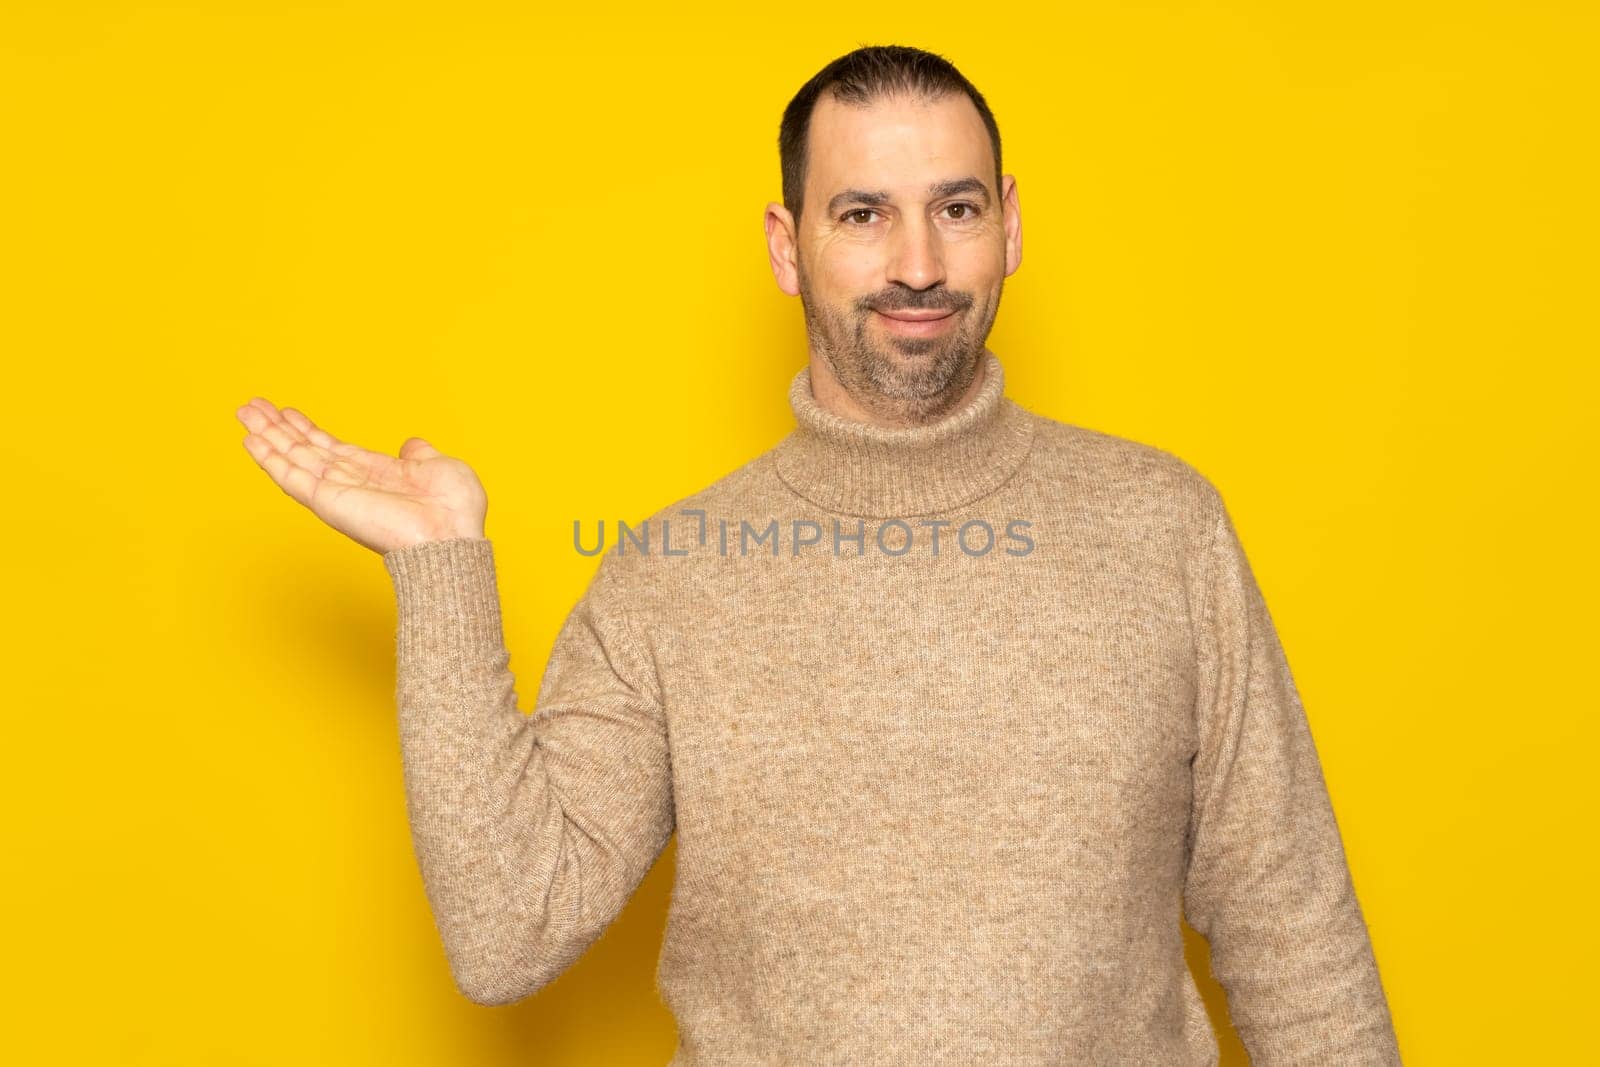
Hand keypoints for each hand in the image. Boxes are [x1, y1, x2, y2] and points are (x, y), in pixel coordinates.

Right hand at [236, 398, 487, 554]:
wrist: (451, 539)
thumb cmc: (455, 512)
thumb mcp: (441, 468)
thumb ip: (420, 455)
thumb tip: (412, 444)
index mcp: (376, 474)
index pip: (332, 449)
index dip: (309, 430)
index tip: (287, 412)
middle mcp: (351, 483)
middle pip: (305, 451)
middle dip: (278, 428)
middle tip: (251, 405)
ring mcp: (336, 492)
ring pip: (292, 459)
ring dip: (266, 436)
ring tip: (243, 413)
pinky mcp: (327, 501)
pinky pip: (291, 476)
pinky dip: (270, 458)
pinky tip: (250, 440)